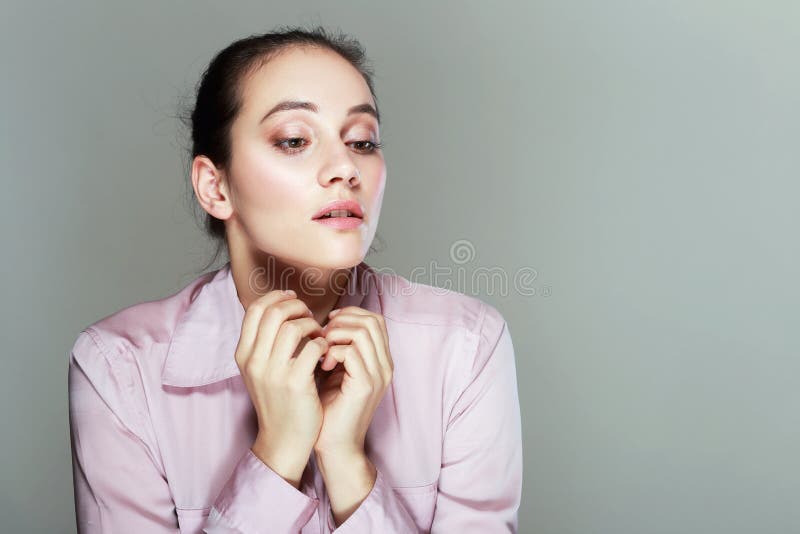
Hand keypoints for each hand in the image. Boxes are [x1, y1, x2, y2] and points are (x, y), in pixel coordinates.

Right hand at [234, 289, 328, 486]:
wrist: (283, 439)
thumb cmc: (279, 400)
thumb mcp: (261, 370)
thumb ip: (265, 341)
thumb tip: (282, 307)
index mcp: (243, 354)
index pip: (255, 309)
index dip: (276, 298)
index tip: (294, 300)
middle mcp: (254, 361)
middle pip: (273, 313)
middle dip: (297, 308)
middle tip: (310, 317)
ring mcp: (273, 372)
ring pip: (293, 327)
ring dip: (312, 325)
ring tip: (319, 336)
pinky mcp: (295, 383)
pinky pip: (312, 347)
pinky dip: (322, 344)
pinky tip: (325, 353)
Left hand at [313, 306, 393, 457]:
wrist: (336, 446)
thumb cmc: (331, 409)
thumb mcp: (337, 371)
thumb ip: (339, 347)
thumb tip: (326, 323)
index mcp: (381, 360)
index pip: (375, 319)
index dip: (350, 314)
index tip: (328, 323)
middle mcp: (385, 366)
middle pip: (372, 321)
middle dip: (343, 320)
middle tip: (322, 335)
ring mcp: (378, 376)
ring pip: (363, 332)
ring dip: (336, 334)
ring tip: (321, 349)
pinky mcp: (366, 386)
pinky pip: (352, 352)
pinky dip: (333, 351)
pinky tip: (322, 365)